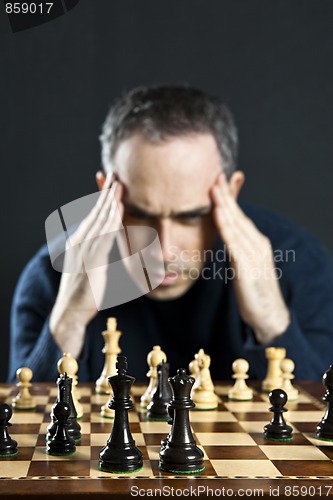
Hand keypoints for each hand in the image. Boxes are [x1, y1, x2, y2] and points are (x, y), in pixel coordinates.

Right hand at [50, 174, 123, 356]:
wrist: (70, 311)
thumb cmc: (83, 291)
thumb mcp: (91, 266)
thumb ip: (101, 252)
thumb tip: (111, 243)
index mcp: (80, 241)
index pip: (93, 215)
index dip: (102, 198)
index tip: (111, 182)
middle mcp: (80, 241)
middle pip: (96, 212)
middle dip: (106, 193)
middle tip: (115, 174)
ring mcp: (83, 250)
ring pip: (99, 221)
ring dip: (110, 202)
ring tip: (119, 185)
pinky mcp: (91, 261)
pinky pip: (103, 236)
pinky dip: (110, 221)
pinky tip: (117, 210)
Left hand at [211, 173, 289, 343]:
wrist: (269, 315)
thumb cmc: (254, 293)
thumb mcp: (245, 266)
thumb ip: (237, 250)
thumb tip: (226, 239)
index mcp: (257, 243)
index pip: (240, 217)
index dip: (228, 199)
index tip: (218, 183)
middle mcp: (257, 244)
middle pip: (238, 216)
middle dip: (226, 195)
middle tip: (215, 176)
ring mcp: (253, 254)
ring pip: (236, 225)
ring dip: (224, 204)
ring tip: (214, 187)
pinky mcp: (247, 266)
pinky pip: (234, 241)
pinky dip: (226, 225)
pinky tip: (219, 212)